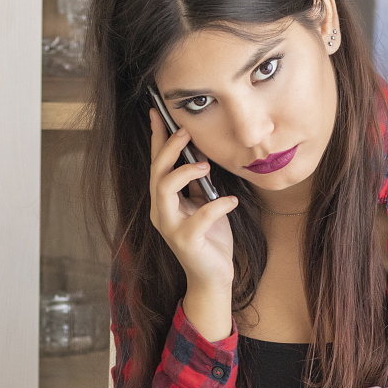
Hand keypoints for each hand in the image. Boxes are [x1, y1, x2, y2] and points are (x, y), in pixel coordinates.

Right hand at [149, 110, 237, 340]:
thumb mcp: (205, 203)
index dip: (156, 138)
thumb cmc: (210, 238)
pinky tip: (232, 201)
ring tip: (205, 165)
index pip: (156, 164)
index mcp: (164, 201)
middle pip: (156, 173)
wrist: (214, 276)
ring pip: (164, 190)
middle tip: (184, 133)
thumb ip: (198, 183)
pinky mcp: (186, 241)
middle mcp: (161, 211)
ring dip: (183, 172)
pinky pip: (199, 217)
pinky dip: (217, 205)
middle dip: (167, 149)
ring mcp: (170, 227)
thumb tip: (200, 153)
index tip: (158, 112)